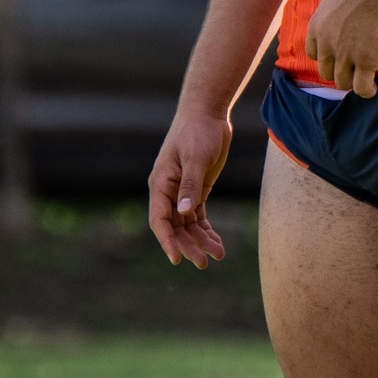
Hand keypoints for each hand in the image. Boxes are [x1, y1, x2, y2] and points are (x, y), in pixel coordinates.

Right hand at [148, 109, 232, 267]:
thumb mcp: (196, 158)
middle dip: (188, 246)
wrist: (207, 114)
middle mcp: (168, 192)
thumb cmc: (198, 132)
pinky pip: (198, 217)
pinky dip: (207, 230)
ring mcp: (182, 192)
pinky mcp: (197, 190)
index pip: (159, 220)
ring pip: (188, 225)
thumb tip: (183, 213)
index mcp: (161, 185)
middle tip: (204, 263)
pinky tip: (217, 243)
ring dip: (200, 241)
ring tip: (217, 256)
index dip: (167, 241)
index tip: (177, 258)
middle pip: (175, 228)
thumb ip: (190, 186)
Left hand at [304, 0, 377, 96]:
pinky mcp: (365, 62)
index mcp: (316, 28)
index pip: (312, 53)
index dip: (325, 57)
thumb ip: (331, 14)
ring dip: (351, 83)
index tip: (336, 56)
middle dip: (337, 72)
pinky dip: (366, 91)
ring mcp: (344, 56)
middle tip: (351, 70)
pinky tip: (372, 89)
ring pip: (342, 82)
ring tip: (362, 82)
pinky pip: (361, 87)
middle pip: (326, 71)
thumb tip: (338, 17)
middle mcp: (326, 45)